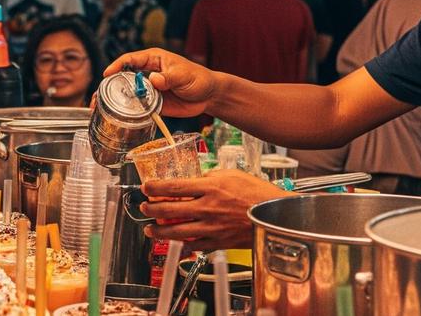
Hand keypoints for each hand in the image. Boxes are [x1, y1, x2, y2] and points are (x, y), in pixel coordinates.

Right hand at [103, 49, 218, 116]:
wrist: (209, 96)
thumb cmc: (198, 78)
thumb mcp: (183, 75)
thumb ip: (168, 77)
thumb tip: (153, 80)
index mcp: (153, 60)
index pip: (130, 60)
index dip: (117, 66)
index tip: (107, 74)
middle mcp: (147, 73)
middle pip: (123, 77)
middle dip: (109, 86)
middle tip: (97, 96)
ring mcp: (148, 90)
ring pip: (127, 93)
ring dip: (114, 101)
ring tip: (99, 109)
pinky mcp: (152, 104)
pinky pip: (137, 108)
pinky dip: (127, 113)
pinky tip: (117, 118)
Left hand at [139, 170, 289, 251]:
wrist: (277, 214)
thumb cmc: (258, 192)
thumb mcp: (232, 174)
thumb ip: (210, 176)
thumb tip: (195, 179)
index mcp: (210, 188)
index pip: (173, 187)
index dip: (154, 188)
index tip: (146, 187)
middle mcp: (208, 208)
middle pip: (169, 210)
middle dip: (151, 209)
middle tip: (144, 207)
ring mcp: (212, 227)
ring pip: (177, 232)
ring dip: (160, 231)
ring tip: (150, 229)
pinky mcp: (219, 242)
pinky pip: (195, 246)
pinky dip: (183, 245)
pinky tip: (176, 242)